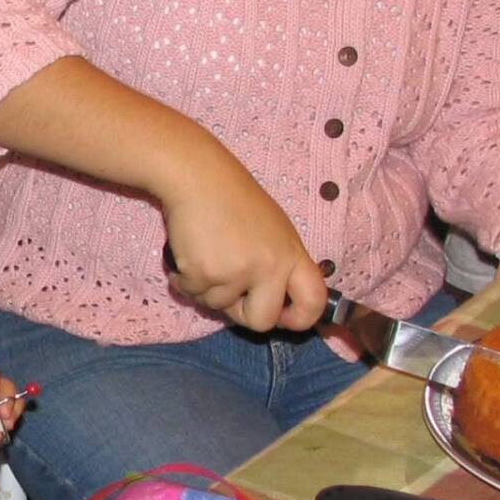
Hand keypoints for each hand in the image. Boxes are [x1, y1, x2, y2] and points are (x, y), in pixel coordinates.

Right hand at [158, 155, 328, 332]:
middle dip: (241, 313)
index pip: (314, 301)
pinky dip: (185, 281)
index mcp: (291, 254)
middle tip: (229, 292)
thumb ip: (279, 265)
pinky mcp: (205, 274)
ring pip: (219, 307)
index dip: (299, 318)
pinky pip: (193, 294)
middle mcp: (270, 267)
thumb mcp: (274, 230)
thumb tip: (274, 303)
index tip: (282, 316)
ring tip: (205, 255)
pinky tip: (188, 254)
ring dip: (207, 289)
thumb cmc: (234, 200)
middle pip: (262, 322)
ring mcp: (237, 272)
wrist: (198, 177)